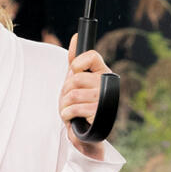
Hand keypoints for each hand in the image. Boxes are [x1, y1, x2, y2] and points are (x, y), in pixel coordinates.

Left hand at [59, 38, 109, 158]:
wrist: (87, 134)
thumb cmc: (82, 106)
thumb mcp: (76, 81)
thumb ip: (76, 61)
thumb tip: (77, 37)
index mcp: (103, 73)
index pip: (91, 56)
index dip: (77, 64)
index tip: (74, 73)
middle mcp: (106, 84)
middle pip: (75, 79)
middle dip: (65, 91)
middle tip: (69, 100)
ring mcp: (104, 100)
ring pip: (72, 94)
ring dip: (64, 105)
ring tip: (69, 110)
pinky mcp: (98, 115)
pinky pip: (74, 108)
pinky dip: (67, 114)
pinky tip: (71, 118)